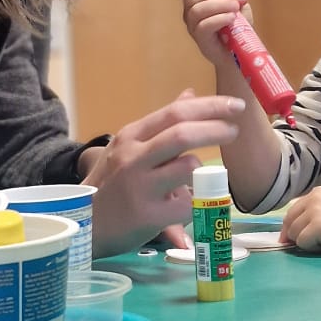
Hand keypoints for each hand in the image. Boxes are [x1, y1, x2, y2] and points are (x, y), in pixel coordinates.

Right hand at [81, 93, 244, 253]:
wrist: (84, 225)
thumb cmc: (110, 185)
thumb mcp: (127, 148)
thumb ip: (160, 125)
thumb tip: (190, 95)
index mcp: (130, 137)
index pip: (175, 113)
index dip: (210, 107)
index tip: (235, 106)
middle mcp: (133, 158)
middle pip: (183, 134)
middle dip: (216, 128)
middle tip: (235, 130)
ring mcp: (139, 187)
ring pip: (188, 167)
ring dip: (202, 171)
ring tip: (201, 179)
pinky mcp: (148, 216)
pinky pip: (188, 204)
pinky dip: (196, 202)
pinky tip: (189, 204)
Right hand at [178, 0, 248, 65]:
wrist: (240, 53)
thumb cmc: (237, 27)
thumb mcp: (240, 4)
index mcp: (196, 3)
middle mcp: (190, 15)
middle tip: (234, 0)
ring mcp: (194, 29)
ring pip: (197, 10)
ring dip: (219, 5)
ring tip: (235, 10)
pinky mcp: (201, 41)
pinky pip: (203, 26)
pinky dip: (220, 19)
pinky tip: (232, 19)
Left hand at [280, 188, 320, 253]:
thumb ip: (309, 217)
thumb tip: (283, 238)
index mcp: (315, 192)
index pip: (290, 215)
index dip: (293, 230)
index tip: (305, 239)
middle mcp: (313, 197)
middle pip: (289, 225)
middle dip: (301, 237)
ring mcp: (316, 210)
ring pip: (294, 235)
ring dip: (309, 243)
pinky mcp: (320, 225)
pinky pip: (303, 244)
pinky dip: (315, 249)